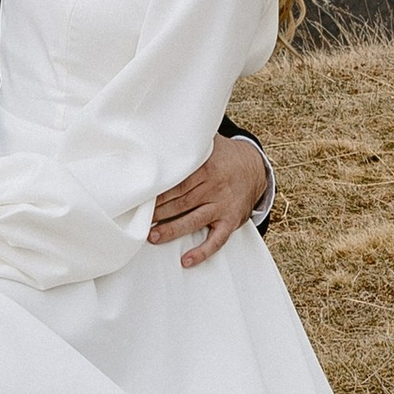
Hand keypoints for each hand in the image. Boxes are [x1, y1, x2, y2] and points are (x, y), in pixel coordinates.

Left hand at [148, 132, 269, 267]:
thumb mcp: (210, 143)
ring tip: (153, 237)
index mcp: (206, 167)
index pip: (178, 182)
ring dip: (172, 230)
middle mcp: (214, 187)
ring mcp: (223, 206)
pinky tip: (186, 260)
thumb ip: (189, 142)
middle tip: (139, 219)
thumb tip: (160, 133)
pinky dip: (202, 252)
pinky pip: (216, 240)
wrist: (255, 168)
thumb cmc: (224, 156)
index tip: (142, 198)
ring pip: (194, 220)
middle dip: (159, 212)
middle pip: (182, 202)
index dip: (159, 192)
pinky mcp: (230, 221)